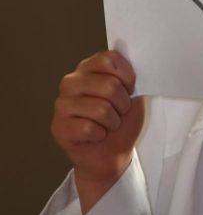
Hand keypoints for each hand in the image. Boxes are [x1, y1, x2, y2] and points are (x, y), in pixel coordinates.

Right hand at [51, 51, 143, 213]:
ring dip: (113, 122)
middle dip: (123, 105)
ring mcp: (61, 104)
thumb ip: (129, 78)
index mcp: (88, 68)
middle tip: (118, 113)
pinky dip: (100, 135)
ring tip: (107, 125)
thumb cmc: (121, 122)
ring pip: (101, 109)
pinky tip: (95, 135)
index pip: (109, 59)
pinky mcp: (58, 127)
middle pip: (109, 85)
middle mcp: (71, 82)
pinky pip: (89, 128)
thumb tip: (133, 64)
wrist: (112, 155)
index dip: (127, 77)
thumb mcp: (132, 95)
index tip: (130, 90)